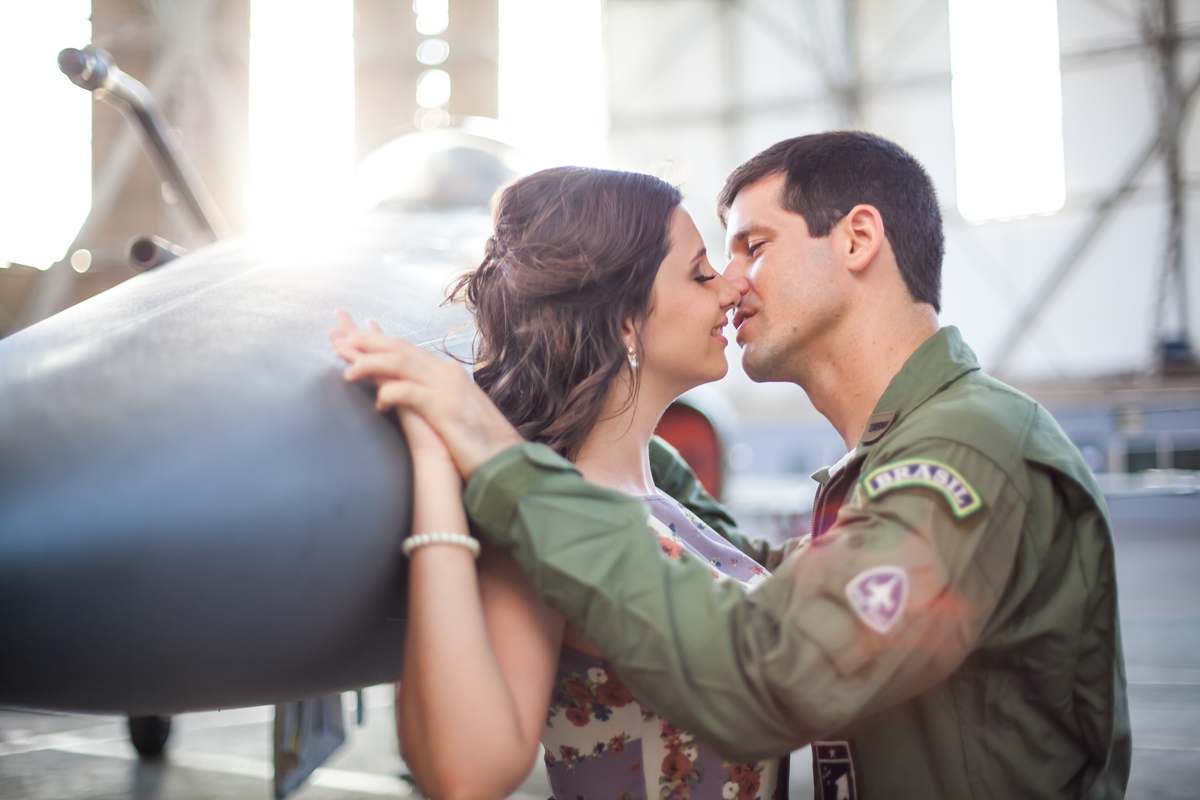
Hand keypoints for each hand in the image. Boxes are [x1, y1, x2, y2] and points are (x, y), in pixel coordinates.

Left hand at [330, 310, 523, 478]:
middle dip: (366, 342)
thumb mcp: (455, 414)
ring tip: (349, 372)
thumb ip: (435, 399)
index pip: (407, 349)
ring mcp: (448, 389)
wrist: (507, 462)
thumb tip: (412, 398)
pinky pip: (409, 392)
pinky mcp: (445, 409)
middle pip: (399, 348)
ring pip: (400, 362)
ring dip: (370, 364)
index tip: (352, 339)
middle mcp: (448, 375)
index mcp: (449, 374)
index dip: (377, 342)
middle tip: (339, 341)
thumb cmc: (481, 445)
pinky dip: (389, 394)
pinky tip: (379, 405)